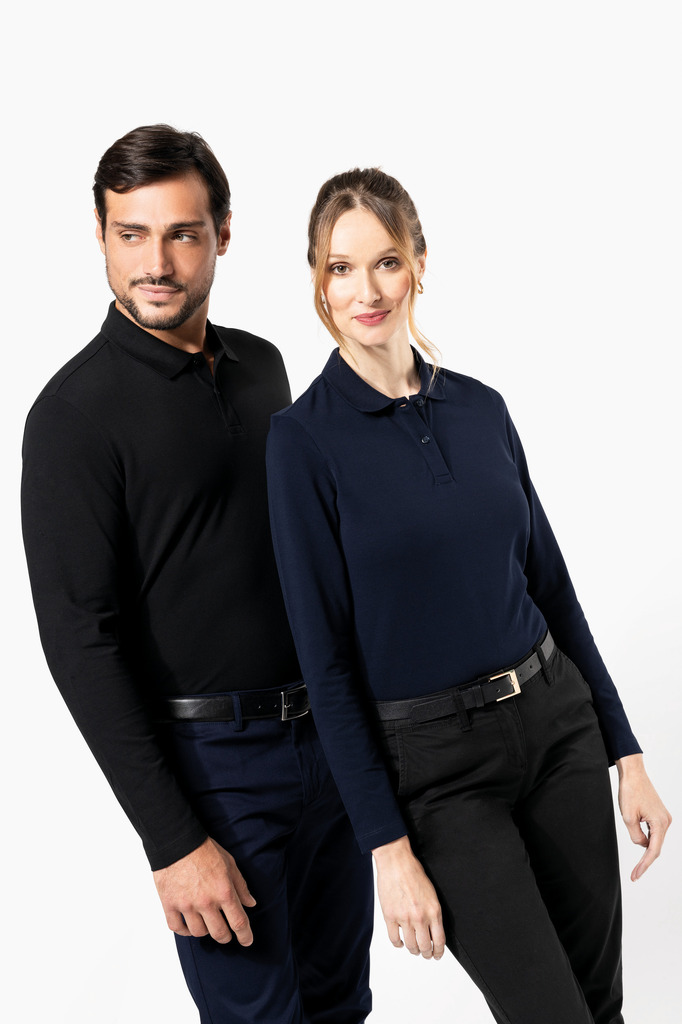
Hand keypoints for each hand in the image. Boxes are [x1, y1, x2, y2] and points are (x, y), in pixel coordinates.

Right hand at [153, 836, 256, 944]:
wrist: (177, 840)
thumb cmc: (204, 849)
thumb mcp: (230, 863)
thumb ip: (241, 886)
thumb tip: (250, 903)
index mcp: (224, 891)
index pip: (238, 922)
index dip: (245, 936)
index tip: (247, 941)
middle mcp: (206, 902)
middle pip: (219, 933)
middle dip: (225, 937)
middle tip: (226, 934)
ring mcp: (186, 905)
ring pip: (198, 933)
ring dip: (205, 931)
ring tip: (206, 922)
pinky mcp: (169, 904)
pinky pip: (177, 928)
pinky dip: (184, 930)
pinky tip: (188, 925)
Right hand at [372, 835, 444, 959]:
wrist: (396, 862)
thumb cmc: (413, 873)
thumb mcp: (431, 894)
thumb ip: (432, 913)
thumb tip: (432, 931)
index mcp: (434, 911)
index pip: (439, 941)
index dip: (438, 952)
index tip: (437, 955)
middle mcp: (420, 917)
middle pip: (425, 947)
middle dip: (426, 953)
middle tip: (425, 953)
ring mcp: (404, 918)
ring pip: (410, 946)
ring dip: (413, 950)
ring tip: (413, 948)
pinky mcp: (390, 916)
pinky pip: (394, 939)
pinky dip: (398, 944)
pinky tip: (400, 942)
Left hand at [615, 753, 671, 880]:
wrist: (633, 773)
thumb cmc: (630, 792)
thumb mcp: (628, 817)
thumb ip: (636, 836)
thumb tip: (642, 845)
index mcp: (660, 823)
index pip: (653, 851)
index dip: (644, 866)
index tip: (635, 876)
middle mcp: (666, 821)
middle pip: (655, 847)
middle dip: (645, 861)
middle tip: (634, 875)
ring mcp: (663, 818)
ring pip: (653, 839)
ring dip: (643, 845)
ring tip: (632, 843)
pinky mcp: (659, 814)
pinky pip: (653, 831)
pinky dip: (645, 837)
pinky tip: (637, 835)